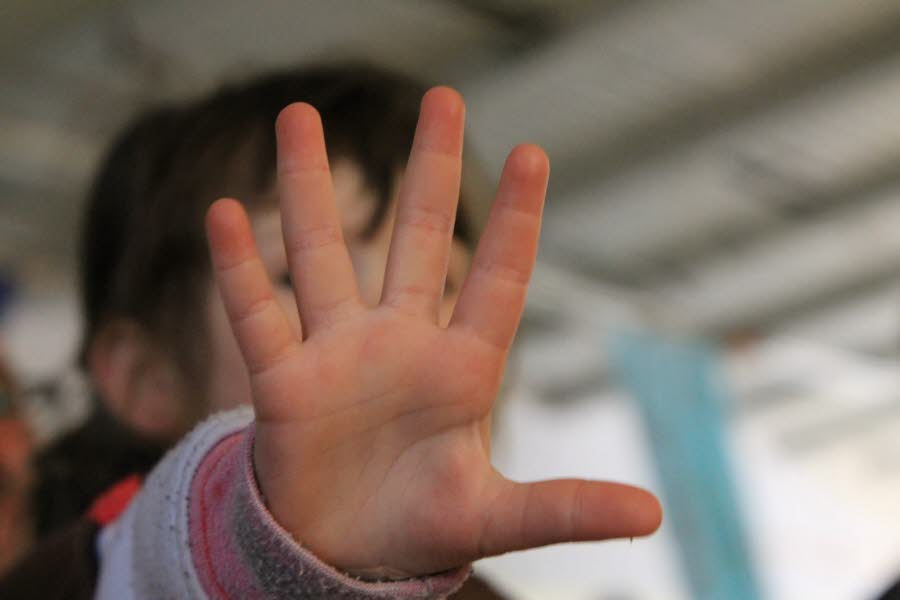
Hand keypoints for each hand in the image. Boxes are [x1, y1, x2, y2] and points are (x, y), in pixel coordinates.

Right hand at [205, 87, 661, 577]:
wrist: (343, 556)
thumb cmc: (422, 529)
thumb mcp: (495, 518)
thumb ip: (565, 509)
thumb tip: (654, 511)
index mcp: (461, 369)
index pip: (496, 279)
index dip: (514, 219)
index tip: (535, 153)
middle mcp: (400, 343)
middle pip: (416, 239)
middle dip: (428, 169)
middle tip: (440, 98)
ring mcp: (338, 355)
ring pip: (321, 256)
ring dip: (307, 187)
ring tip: (297, 115)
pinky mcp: (283, 382)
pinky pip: (258, 315)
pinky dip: (240, 269)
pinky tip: (224, 213)